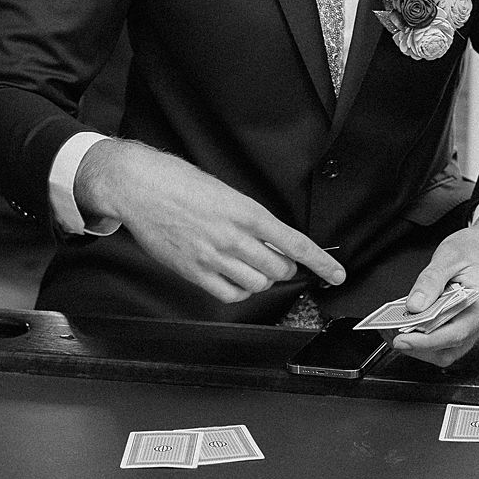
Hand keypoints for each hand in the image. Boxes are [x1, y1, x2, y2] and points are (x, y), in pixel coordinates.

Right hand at [79, 139, 344, 303]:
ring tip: (248, 264)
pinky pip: (229, 295)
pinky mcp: (193, 272)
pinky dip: (238, 291)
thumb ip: (252, 219)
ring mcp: (213, 257)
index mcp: (247, 211)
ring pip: (257, 285)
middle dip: (282, 266)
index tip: (336, 275)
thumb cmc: (182, 183)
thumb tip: (275, 242)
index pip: (295, 242)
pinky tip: (232, 277)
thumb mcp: (227, 192)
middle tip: (273, 258)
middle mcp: (234, 237)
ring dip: (260, 279)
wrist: (141, 187)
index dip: (321, 262)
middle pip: (278, 269)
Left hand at [390, 200, 478, 367]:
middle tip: (394, 336)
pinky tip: (411, 326)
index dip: (426, 342)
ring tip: (398, 332)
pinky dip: (427, 339)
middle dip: (419, 347)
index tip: (401, 340)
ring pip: (447, 351)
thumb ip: (431, 281)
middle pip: (450, 349)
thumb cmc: (475, 249)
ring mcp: (474, 326)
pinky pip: (446, 342)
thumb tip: (414, 306)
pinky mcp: (465, 325)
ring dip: (422, 347)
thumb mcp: (449, 256)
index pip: (454, 334)